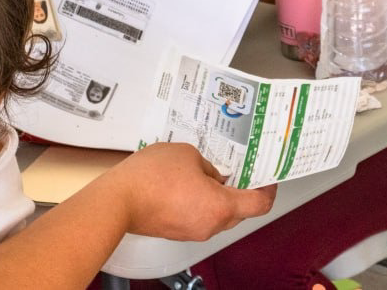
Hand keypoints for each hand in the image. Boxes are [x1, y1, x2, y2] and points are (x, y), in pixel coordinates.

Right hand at [100, 142, 275, 240]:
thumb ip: (208, 165)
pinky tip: (187, 183)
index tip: (268, 178)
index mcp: (221, 207)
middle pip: (239, 212)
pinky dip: (199, 202)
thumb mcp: (188, 154)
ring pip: (217, 215)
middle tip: (237, 169)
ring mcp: (192, 231)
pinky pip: (198, 217)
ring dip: (217, 196)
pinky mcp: (176, 231)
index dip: (268, 190)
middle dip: (240, 190)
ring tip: (206, 171)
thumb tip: (211, 175)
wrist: (118, 200)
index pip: (258, 205)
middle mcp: (211, 225)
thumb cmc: (152, 177)